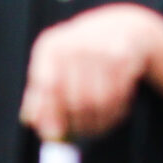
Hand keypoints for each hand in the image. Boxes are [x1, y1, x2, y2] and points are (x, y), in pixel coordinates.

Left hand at [20, 4, 162, 140]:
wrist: (123, 26)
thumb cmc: (80, 56)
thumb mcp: (54, 68)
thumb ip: (40, 97)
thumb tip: (37, 125)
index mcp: (51, 46)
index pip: (48, 85)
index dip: (50, 113)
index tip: (54, 135)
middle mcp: (76, 43)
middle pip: (76, 99)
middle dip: (79, 124)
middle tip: (81, 133)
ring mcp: (103, 48)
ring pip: (100, 102)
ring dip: (99, 121)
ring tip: (98, 123)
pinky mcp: (125, 56)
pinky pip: (119, 97)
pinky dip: (116, 112)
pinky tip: (113, 110)